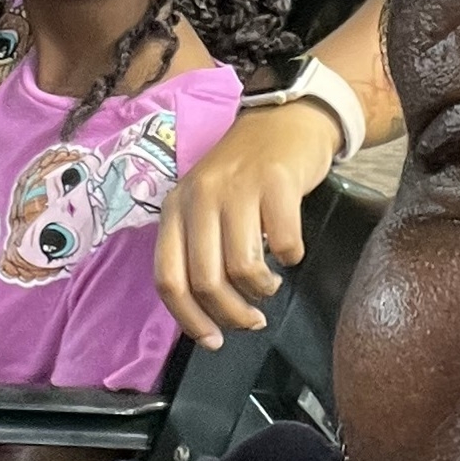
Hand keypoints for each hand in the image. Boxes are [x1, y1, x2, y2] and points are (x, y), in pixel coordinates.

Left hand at [154, 97, 343, 349]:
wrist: (285, 119)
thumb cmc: (245, 174)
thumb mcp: (207, 204)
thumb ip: (200, 248)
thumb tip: (209, 315)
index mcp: (175, 208)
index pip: (167, 279)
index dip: (189, 319)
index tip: (214, 341)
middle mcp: (199, 196)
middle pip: (205, 280)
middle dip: (233, 314)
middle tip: (253, 319)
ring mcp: (237, 187)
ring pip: (242, 268)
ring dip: (262, 290)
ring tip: (271, 285)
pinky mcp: (276, 181)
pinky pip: (284, 244)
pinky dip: (292, 258)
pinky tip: (291, 251)